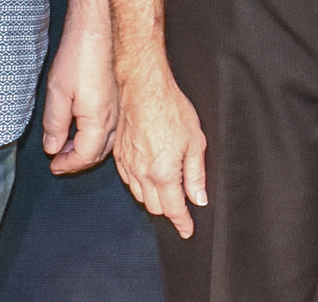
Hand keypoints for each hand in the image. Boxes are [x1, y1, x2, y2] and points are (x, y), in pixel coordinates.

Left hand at [42, 16, 117, 175]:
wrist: (100, 26)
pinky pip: (112, 127)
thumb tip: (53, 147)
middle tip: (59, 159)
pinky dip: (98, 135)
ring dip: (88, 147)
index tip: (53, 166)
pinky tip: (85, 126)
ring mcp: (120, 107)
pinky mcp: (121, 97)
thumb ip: (55, 124)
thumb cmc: (80, 54)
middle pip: (98, 152)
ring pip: (107, 140)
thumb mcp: (58, 91)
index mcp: (98, 121)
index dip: (67, 165)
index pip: (85, 156)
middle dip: (78, 160)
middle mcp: (114, 118)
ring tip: (69, 144)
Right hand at [111, 57, 207, 238]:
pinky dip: (140, 186)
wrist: (142, 87)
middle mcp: (142, 173)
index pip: (173, 209)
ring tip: (167, 194)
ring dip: (154, 200)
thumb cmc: (170, 108)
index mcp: (163, 172)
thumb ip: (196, 174)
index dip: (182, 223)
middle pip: (155, 207)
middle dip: (169, 211)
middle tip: (181, 209)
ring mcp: (127, 165)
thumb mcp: (195, 141)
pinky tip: (149, 178)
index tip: (187, 230)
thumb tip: (198, 198)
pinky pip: (129, 181)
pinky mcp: (118, 155)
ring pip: (140, 196)